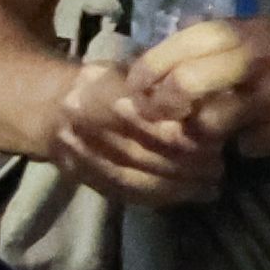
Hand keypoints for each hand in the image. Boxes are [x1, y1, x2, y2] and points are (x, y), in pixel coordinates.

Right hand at [50, 53, 227, 207]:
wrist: (51, 106)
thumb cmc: (105, 83)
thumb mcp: (134, 71)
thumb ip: (166, 88)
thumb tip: (210, 105)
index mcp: (99, 93)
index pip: (151, 124)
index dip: (187, 136)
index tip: (215, 139)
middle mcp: (84, 126)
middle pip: (144, 155)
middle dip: (187, 165)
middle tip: (219, 166)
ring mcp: (80, 156)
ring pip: (135, 179)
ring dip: (178, 187)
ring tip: (210, 185)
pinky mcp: (83, 178)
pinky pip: (125, 194)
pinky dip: (160, 198)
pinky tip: (186, 195)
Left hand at [134, 15, 269, 159]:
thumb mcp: (265, 38)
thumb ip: (219, 49)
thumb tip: (165, 61)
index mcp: (239, 29)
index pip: (173, 45)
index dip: (146, 72)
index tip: (136, 93)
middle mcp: (250, 52)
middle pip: (181, 80)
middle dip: (161, 108)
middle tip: (160, 124)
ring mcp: (269, 87)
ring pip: (208, 116)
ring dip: (197, 136)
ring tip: (202, 142)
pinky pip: (246, 143)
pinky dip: (241, 150)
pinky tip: (249, 148)